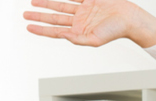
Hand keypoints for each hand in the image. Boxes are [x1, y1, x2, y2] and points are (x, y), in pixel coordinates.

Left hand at [24, 0, 155, 48]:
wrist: (130, 18)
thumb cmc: (116, 32)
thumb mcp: (95, 40)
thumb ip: (77, 39)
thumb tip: (62, 35)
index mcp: (79, 32)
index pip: (55, 31)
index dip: (41, 29)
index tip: (28, 27)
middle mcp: (79, 21)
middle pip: (54, 18)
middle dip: (39, 16)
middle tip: (26, 14)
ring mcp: (83, 9)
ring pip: (60, 5)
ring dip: (46, 3)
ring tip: (34, 2)